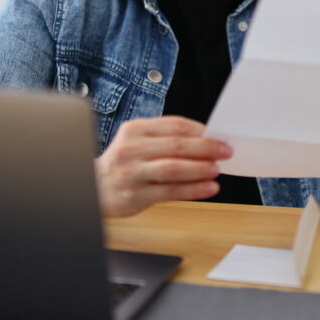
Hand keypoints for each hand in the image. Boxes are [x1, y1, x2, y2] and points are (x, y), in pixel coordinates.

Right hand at [95, 116, 231, 217]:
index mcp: (135, 130)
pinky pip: (170, 191)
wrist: (93, 188)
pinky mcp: (136, 195)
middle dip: (205, 148)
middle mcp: (132, 149)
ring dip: (199, 168)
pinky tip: (208, 188)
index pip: (174, 125)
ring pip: (173, 168)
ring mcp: (132, 172)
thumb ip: (165, 140)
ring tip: (216, 169)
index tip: (218, 136)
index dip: (200, 130)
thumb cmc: (123, 164)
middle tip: (225, 151)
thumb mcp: (137, 143)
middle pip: (176, 145)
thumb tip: (205, 140)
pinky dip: (193, 189)